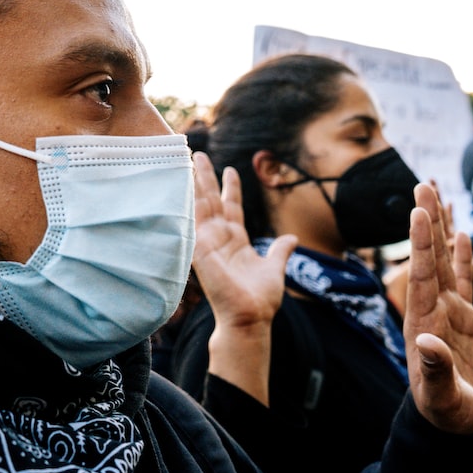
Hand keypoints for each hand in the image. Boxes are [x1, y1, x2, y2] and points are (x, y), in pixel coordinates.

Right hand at [191, 152, 296, 403]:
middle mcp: (220, 238)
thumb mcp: (275, 268)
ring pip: (200, 205)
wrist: (249, 318)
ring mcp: (208, 242)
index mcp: (237, 241)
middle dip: (206, 177)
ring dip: (195, 182)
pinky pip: (192, 221)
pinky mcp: (200, 250)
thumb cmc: (260, 300)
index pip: (232, 207)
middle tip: (198, 154)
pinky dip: (187, 203)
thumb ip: (280, 251)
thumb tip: (292, 238)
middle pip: (212, 200)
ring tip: (189, 159)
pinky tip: (181, 185)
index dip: (231, 187)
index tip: (230, 169)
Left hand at [404, 183, 472, 433]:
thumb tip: (428, 344)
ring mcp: (448, 312)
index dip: (421, 242)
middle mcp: (432, 310)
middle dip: (426, 222)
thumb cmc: (445, 411)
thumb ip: (435, 370)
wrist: (452, 424)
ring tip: (436, 194)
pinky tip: (462, 232)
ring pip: (445, 262)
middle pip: (430, 257)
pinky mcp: (464, 319)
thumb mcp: (440, 395)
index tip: (417, 210)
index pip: (421, 275)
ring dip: (441, 229)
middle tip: (422, 185)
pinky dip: (462, 256)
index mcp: (423, 322)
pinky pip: (463, 281)